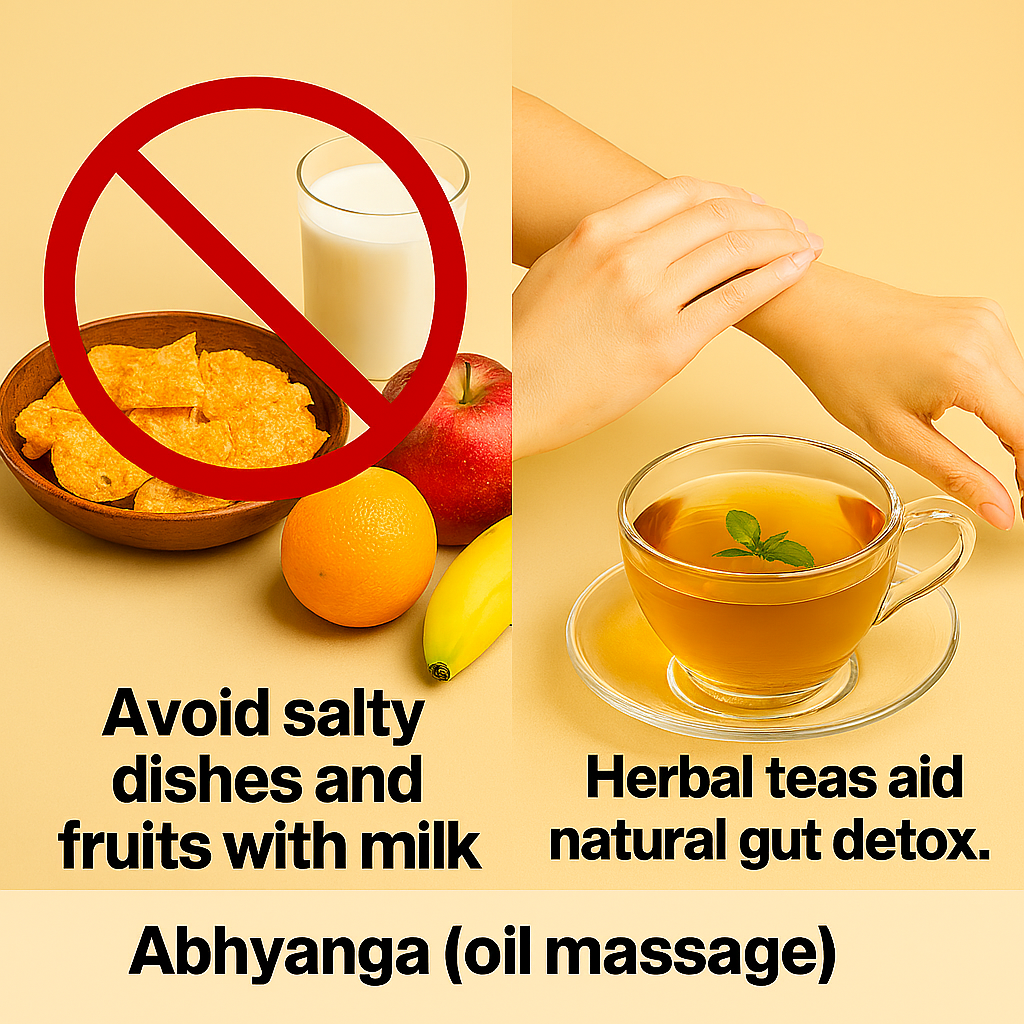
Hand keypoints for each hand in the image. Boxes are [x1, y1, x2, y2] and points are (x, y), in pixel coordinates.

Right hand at [512, 176, 820, 458]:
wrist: (513, 398)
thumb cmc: (527, 343)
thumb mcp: (556, 271)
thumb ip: (601, 248)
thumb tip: (637, 241)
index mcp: (598, 231)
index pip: (683, 190)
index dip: (727, 194)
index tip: (749, 204)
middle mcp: (627, 256)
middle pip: (718, 214)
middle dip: (765, 215)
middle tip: (789, 224)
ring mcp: (649, 300)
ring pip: (734, 250)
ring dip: (780, 240)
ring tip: (804, 244)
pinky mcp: (667, 347)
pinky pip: (735, 301)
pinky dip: (775, 278)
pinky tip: (797, 269)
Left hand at [743, 264, 1023, 528]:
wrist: (817, 315)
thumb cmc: (842, 370)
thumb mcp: (895, 436)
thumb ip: (957, 475)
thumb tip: (1002, 512)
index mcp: (968, 369)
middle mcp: (988, 336)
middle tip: (1010, 491)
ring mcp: (988, 319)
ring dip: (1013, 424)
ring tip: (994, 456)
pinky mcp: (981, 314)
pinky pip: (1007, 364)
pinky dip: (999, 394)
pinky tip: (971, 410)